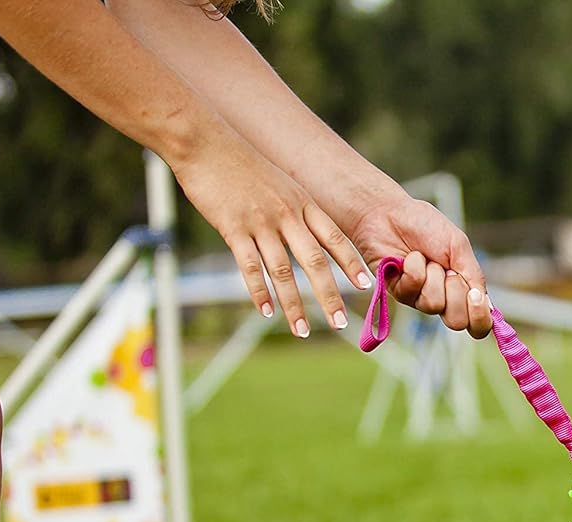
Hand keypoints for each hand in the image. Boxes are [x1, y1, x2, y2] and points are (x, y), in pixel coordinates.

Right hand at [168, 125, 369, 337]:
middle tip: (340, 324)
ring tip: (303, 331)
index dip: (352, 263)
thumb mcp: (280, 182)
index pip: (335, 237)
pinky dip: (259, 292)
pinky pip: (250, 266)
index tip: (367, 286)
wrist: (205, 140)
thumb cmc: (240, 162)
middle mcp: (287, 214)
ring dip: (294, 304)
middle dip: (330, 295)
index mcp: (302, 202)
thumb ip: (295, 208)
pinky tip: (267, 312)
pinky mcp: (233, 228)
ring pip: (283, 271)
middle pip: (315, 261)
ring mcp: (261, 222)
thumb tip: (307, 231)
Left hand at [350, 196, 492, 337]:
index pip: (477, 323)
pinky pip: (414, 290)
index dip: (480, 318)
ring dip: (433, 276)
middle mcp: (442, 298)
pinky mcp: (399, 293)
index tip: (476, 297)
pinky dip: (415, 268)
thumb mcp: (458, 246)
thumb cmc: (424, 225)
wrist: (389, 214)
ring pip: (434, 305)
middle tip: (448, 270)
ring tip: (425, 258)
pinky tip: (409, 258)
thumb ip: (474, 275)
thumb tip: (487, 304)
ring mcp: (419, 298)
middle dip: (455, 292)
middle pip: (457, 321)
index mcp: (462, 289)